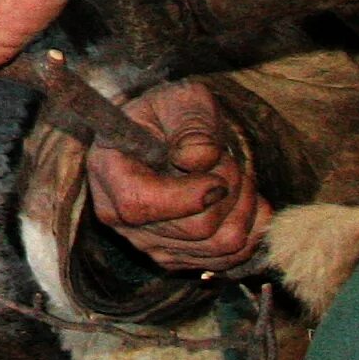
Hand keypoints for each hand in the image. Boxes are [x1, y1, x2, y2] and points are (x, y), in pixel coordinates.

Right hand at [86, 80, 269, 274]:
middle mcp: (120, 217)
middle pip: (193, 228)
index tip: (217, 175)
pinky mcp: (176, 258)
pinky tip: (242, 200)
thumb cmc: (169, 114)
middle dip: (229, 191)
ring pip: (219, 246)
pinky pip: (230, 258)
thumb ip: (192, 125)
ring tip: (237, 177)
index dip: (189, 196)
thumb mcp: (181, 100)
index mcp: (108, 170)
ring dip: (244, 208)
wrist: (167, 135)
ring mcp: (148, 243)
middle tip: (230, 160)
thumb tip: (201, 161)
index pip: (142, 204)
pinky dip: (250, 229)